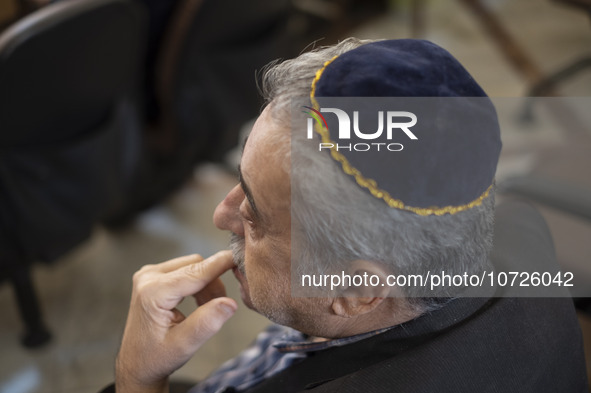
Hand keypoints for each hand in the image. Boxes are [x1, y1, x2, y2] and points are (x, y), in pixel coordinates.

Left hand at [115, 250, 237, 392]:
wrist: (137, 364)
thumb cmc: (157, 358)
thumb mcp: (185, 345)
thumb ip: (207, 322)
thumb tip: (230, 303)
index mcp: (153, 293)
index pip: (195, 272)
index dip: (220, 263)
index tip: (240, 257)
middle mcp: (148, 277)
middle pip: (195, 265)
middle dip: (213, 282)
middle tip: (220, 306)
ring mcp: (149, 275)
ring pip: (192, 265)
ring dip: (206, 283)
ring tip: (208, 308)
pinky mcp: (153, 276)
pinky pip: (184, 269)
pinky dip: (197, 283)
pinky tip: (199, 303)